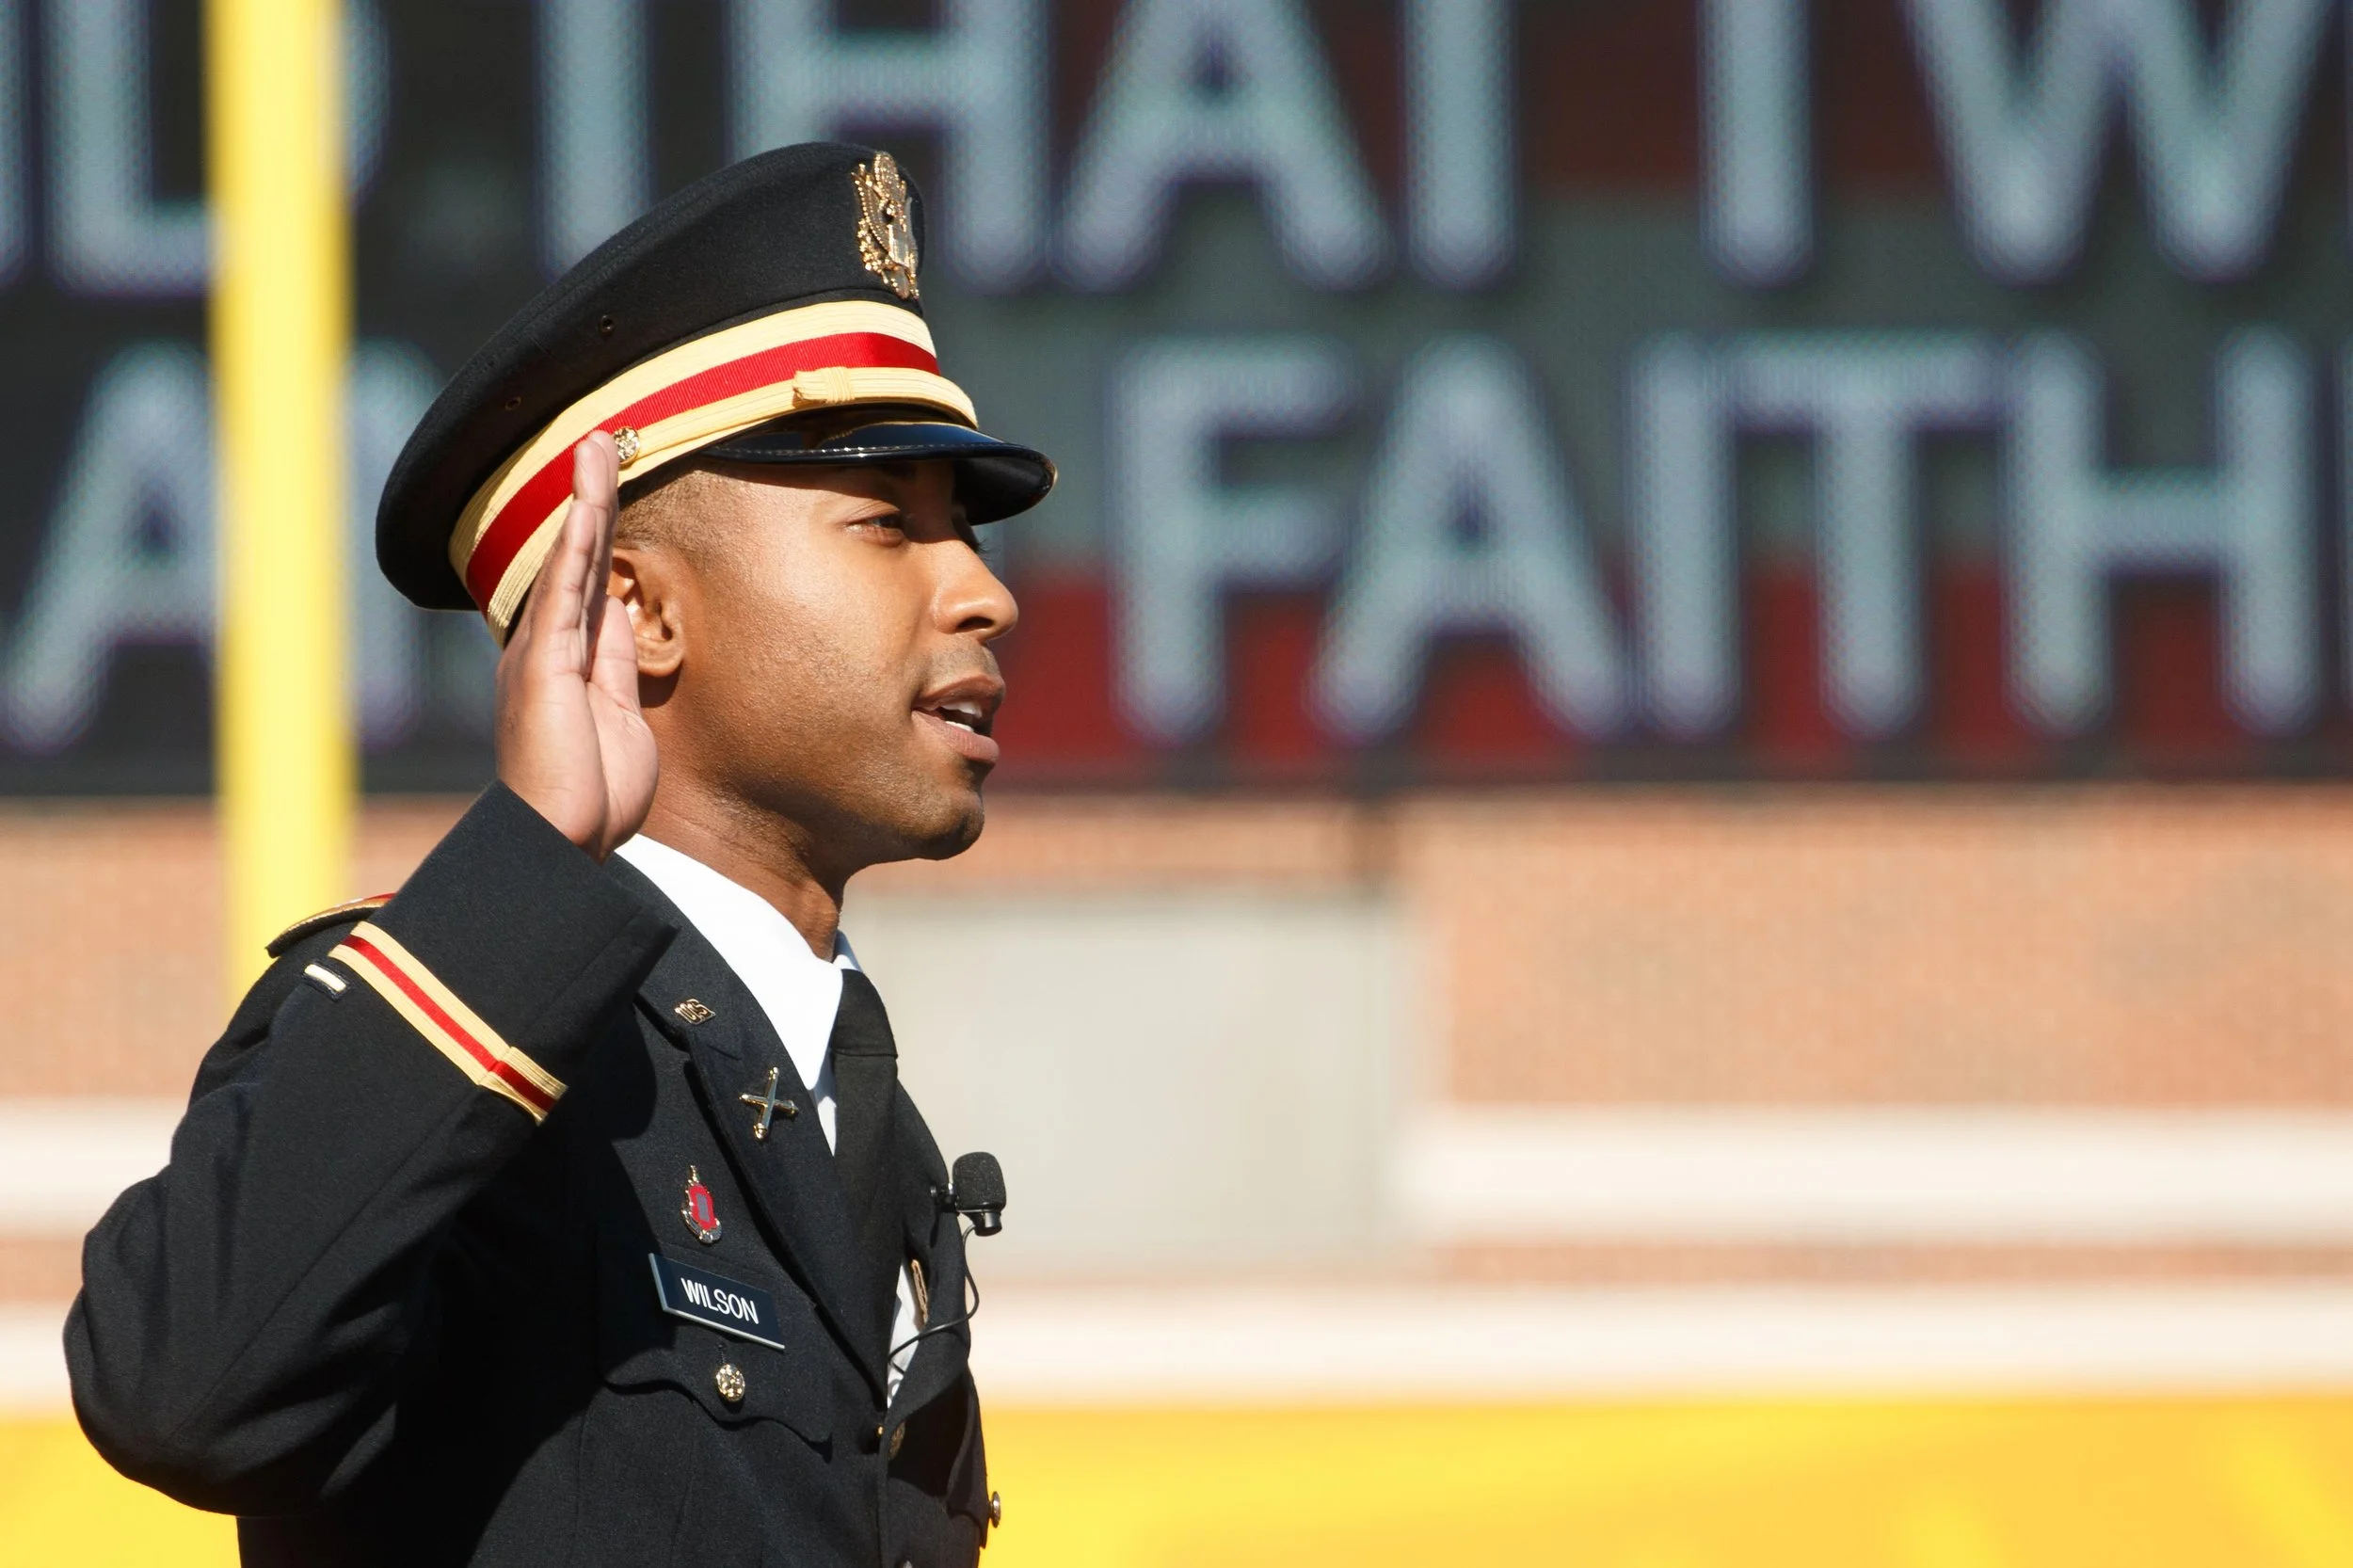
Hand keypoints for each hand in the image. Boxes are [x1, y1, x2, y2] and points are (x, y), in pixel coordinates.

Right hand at [494, 433, 656, 858]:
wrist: (561, 842)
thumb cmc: (592, 799)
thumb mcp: (623, 723)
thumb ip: (621, 670)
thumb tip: (624, 619)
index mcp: (571, 662)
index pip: (593, 580)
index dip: (604, 532)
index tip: (613, 486)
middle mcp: (550, 646)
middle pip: (579, 554)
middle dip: (593, 495)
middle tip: (603, 439)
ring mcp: (544, 650)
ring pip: (571, 557)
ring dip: (586, 497)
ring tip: (597, 443)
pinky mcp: (545, 662)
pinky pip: (565, 589)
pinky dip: (576, 540)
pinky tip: (586, 499)